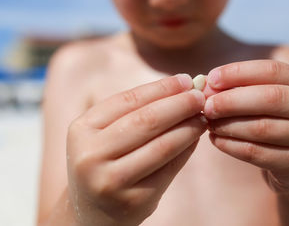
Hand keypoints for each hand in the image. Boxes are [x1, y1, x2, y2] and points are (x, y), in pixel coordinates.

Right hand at [66, 74, 205, 225]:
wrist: (92, 212)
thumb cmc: (103, 162)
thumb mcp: (104, 134)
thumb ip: (135, 112)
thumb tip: (182, 90)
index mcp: (82, 130)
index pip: (129, 100)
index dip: (162, 88)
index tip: (186, 80)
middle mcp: (91, 156)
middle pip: (147, 121)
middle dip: (180, 104)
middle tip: (201, 96)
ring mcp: (112, 181)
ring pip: (163, 145)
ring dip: (189, 127)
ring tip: (203, 117)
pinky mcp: (135, 200)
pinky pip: (170, 168)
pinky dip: (187, 149)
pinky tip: (196, 138)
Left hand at [202, 60, 288, 193]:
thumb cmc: (273, 123)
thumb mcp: (264, 102)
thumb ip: (240, 90)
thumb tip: (207, 85)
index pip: (272, 70)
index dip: (239, 72)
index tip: (211, 79)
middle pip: (270, 98)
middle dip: (232, 101)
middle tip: (207, 105)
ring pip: (263, 128)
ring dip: (229, 125)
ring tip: (209, 124)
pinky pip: (258, 153)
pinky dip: (231, 146)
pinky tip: (216, 140)